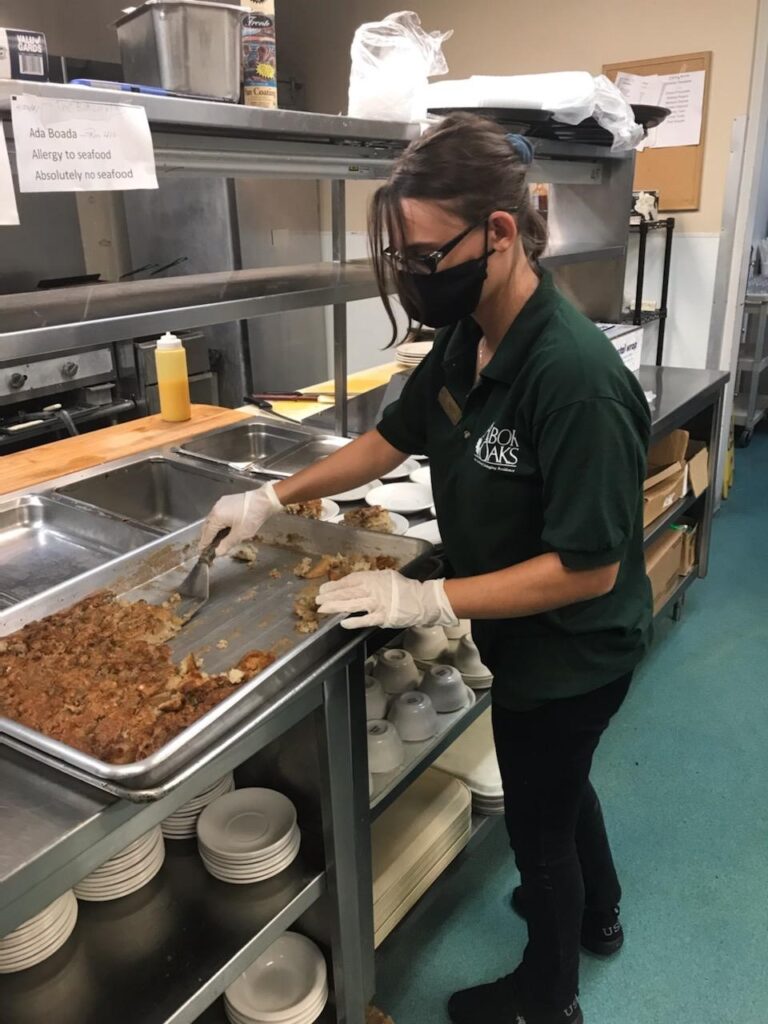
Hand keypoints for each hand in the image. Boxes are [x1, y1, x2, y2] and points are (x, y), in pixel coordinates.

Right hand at [199, 482, 282, 556]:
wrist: (264, 500)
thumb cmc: (251, 518)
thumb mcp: (240, 534)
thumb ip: (226, 544)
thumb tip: (218, 552)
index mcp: (216, 517)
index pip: (207, 534)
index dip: (204, 544)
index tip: (201, 551)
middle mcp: (215, 508)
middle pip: (207, 525)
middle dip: (206, 536)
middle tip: (207, 546)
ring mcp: (221, 503)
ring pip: (212, 519)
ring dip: (212, 529)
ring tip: (215, 538)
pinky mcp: (227, 500)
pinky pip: (218, 513)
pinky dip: (218, 522)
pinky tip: (223, 527)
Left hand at [316, 570, 458, 629]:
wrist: (421, 600)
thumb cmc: (403, 588)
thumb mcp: (385, 577)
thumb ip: (370, 579)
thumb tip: (354, 583)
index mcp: (373, 578)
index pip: (350, 581)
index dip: (335, 585)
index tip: (324, 589)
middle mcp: (373, 589)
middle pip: (347, 592)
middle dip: (331, 595)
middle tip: (317, 599)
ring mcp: (377, 603)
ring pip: (352, 604)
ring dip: (336, 606)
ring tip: (323, 609)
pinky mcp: (383, 617)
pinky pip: (365, 619)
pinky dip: (354, 621)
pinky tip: (342, 623)